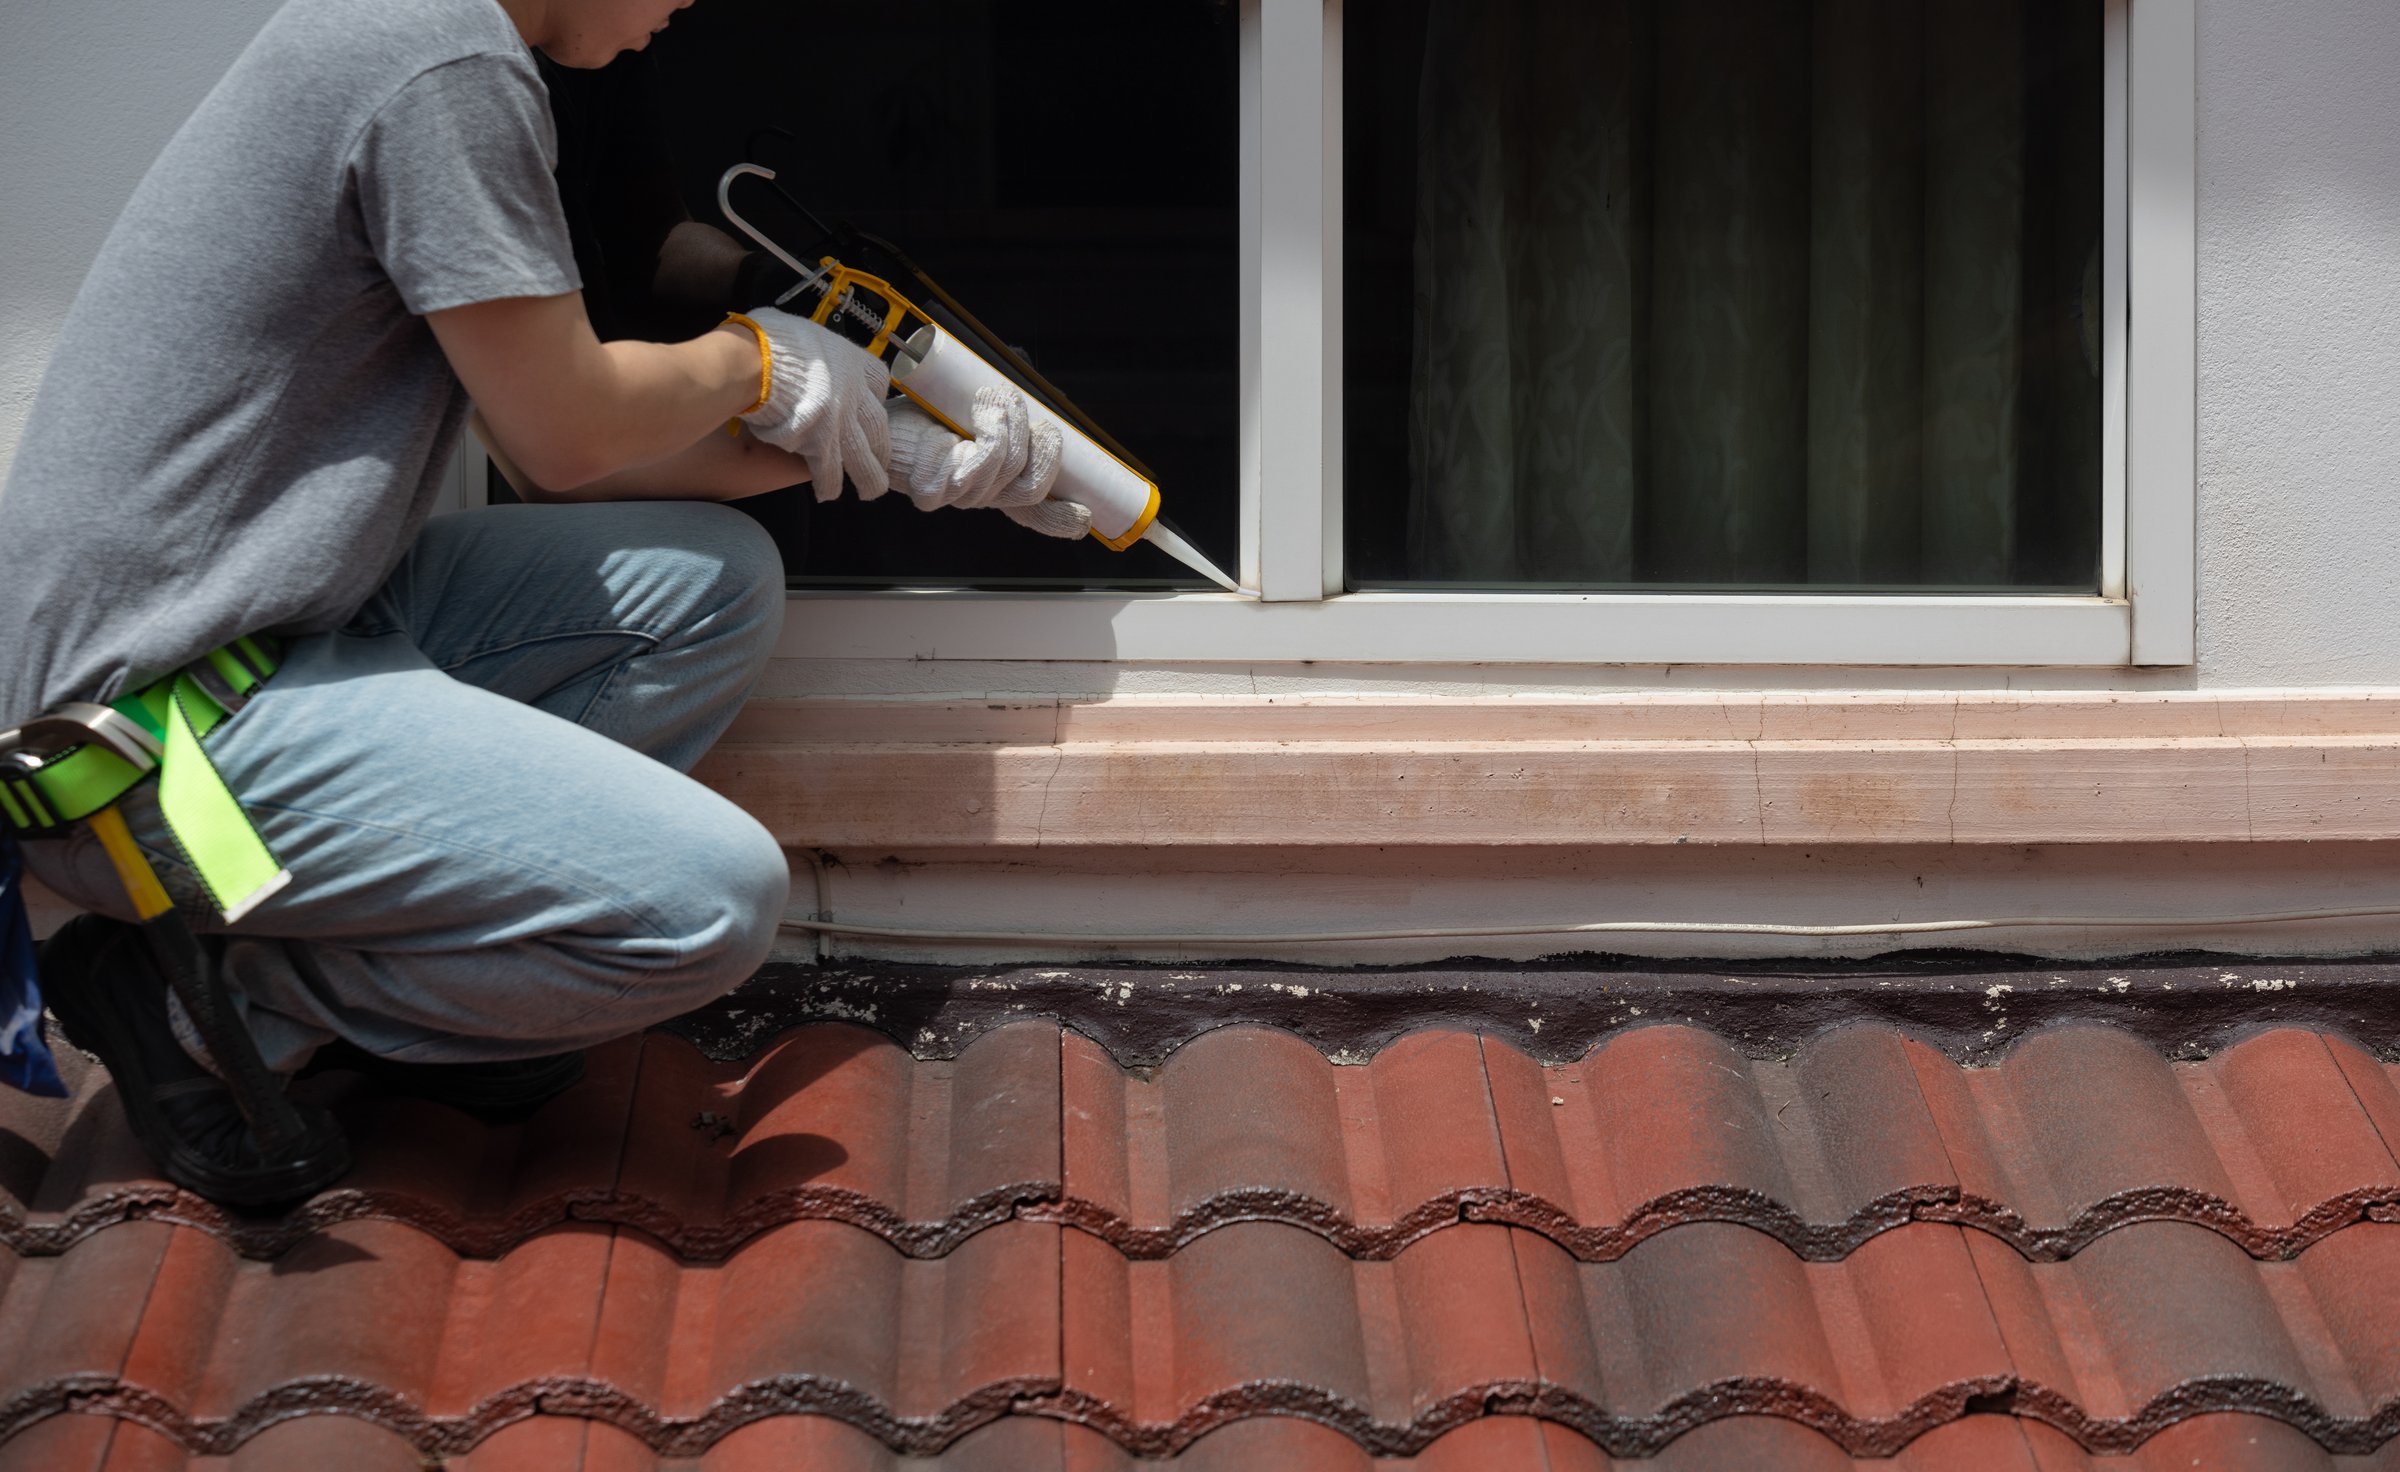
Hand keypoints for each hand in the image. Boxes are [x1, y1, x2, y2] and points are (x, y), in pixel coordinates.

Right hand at [732, 308, 891, 500]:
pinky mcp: (821, 445)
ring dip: (868, 477)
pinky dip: (829, 485)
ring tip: (869, 490)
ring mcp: (841, 422)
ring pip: (864, 457)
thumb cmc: (769, 340)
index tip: (871, 406)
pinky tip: (827, 493)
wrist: (755, 362)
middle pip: (879, 426)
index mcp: (851, 362)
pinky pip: (830, 472)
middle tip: (880, 459)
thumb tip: (798, 346)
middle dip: (881, 446)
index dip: (876, 397)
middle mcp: (854, 394)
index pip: (879, 381)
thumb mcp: (801, 331)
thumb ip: (811, 347)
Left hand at [887, 387, 1065, 515]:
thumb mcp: (977, 411)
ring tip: (994, 398)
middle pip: (1031, 489)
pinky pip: (976, 466)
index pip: (1034, 512)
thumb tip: (1037, 390)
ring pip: (1007, 470)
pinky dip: (984, 434)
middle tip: (1034, 417)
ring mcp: (959, 497)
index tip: (1085, 516)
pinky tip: (975, 415)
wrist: (880, 419)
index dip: (1061, 518)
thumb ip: (1007, 410)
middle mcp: (981, 495)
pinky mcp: (933, 491)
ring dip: (1010, 426)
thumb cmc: (925, 415)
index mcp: (996, 483)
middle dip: (1043, 449)